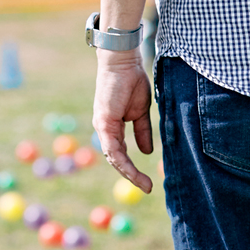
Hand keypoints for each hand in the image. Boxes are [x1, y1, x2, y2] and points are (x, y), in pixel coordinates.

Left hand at [92, 48, 153, 191]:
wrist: (124, 62)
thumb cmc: (131, 82)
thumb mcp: (141, 112)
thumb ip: (142, 132)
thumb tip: (146, 152)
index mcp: (112, 129)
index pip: (121, 155)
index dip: (132, 169)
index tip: (147, 182)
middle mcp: (104, 131)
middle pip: (116, 160)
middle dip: (132, 176)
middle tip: (148, 188)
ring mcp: (102, 127)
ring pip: (114, 158)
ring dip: (129, 173)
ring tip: (144, 184)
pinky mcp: (104, 123)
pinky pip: (113, 148)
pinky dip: (123, 161)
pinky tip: (132, 171)